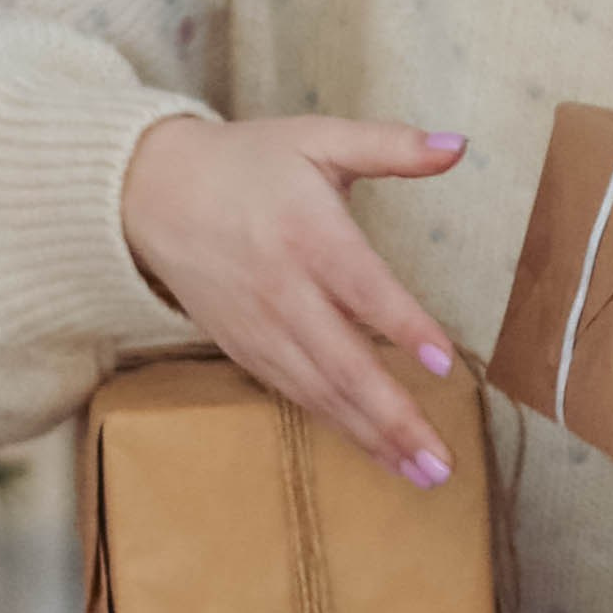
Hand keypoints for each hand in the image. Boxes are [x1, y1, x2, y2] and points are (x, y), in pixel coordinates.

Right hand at [121, 112, 468, 482]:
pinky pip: (298, 397)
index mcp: (308, 233)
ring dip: (374, 438)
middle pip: (343, 363)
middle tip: (442, 461)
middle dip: (394, 417)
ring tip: (424, 474)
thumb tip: (460, 145)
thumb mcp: (318, 138)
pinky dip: (340, 428)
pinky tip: (380, 453)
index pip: (362, 287)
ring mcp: (261, 328)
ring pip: (322, 393)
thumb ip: (392, 145)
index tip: (444, 364)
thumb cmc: (247, 163)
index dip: (403, 326)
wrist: (152, 192)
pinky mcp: (245, 350)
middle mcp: (283, 291)